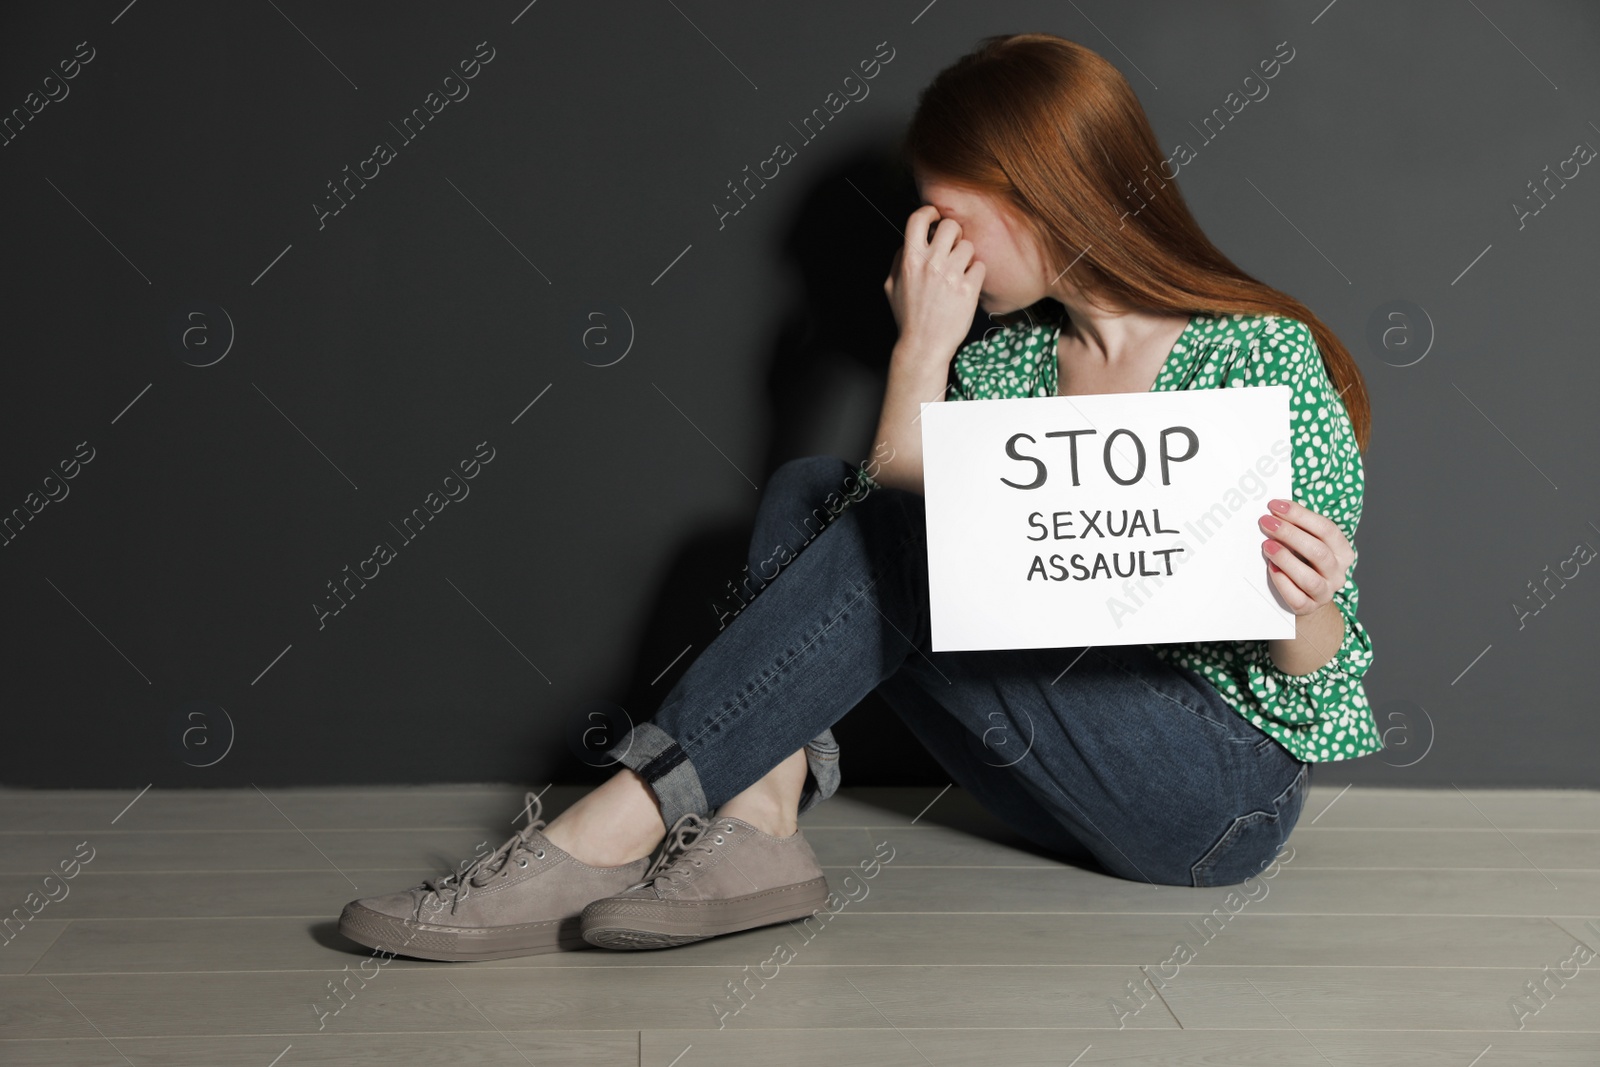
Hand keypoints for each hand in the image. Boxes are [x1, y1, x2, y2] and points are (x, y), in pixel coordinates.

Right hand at [883, 205, 985, 362]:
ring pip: (968, 246)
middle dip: (953, 234)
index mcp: (910, 260)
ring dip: (965, 256)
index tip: (935, 217)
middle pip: (951, 226)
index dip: (929, 212)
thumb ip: (899, 259)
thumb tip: (910, 240)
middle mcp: (931, 264)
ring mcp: (951, 276)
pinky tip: (966, 286)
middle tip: (952, 247)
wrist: (924, 346)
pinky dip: (976, 274)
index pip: (919, 218)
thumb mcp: (891, 286)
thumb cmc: (908, 317)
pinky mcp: (969, 289)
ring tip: (959, 272)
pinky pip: (980, 266)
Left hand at [1258, 498, 1353, 614]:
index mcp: (1342, 552)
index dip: (1300, 515)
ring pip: (1309, 578)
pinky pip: (1297, 597)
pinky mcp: (1308, 607)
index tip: (1275, 505)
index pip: (1326, 529)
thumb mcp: (1307, 543)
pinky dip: (1282, 582)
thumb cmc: (1303, 562)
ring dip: (1286, 559)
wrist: (1306, 596)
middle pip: (1318, 551)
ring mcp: (1325, 592)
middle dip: (1290, 534)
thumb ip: (1297, 528)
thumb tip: (1273, 511)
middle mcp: (1337, 572)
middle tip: (1266, 522)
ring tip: (1267, 546)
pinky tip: (1271, 569)